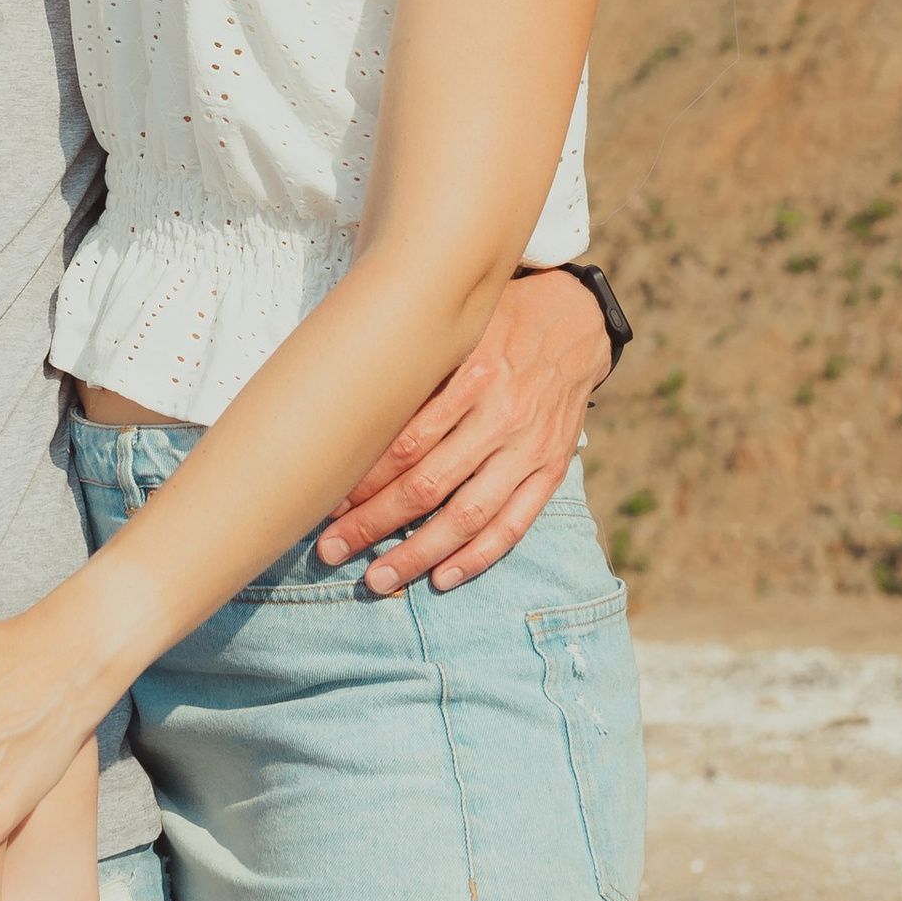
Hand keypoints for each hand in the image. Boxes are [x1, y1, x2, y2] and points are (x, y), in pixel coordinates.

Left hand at [314, 265, 610, 594]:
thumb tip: (346, 400)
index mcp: (474, 373)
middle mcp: (502, 415)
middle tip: (330, 549)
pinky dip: (477, 557)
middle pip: (427, 485)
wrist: (577, 321)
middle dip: (373, 523)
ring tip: (377, 579)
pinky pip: (514, 524)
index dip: (362, 478)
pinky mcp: (551, 470)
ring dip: (418, 553)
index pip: (405, 441)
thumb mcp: (458, 325)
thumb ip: (415, 362)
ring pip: (467, 515)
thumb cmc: (500, 320)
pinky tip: (441, 577)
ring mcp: (529, 448)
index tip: (324, 501)